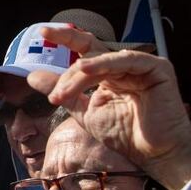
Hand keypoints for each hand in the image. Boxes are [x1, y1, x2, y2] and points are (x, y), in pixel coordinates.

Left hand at [27, 26, 190, 189]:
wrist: (155, 155)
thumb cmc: (126, 135)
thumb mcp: (85, 112)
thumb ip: (64, 92)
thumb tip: (33, 77)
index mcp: (109, 74)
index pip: (84, 52)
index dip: (65, 40)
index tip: (42, 34)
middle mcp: (124, 66)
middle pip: (92, 46)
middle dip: (67, 40)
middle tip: (45, 38)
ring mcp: (141, 65)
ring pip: (103, 59)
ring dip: (78, 75)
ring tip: (62, 92)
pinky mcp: (157, 68)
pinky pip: (127, 60)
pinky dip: (104, 64)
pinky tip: (86, 70)